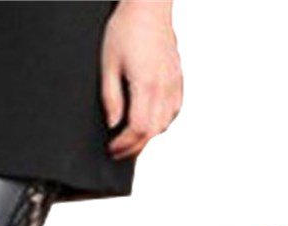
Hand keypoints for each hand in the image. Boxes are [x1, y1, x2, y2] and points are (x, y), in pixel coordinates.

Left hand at [101, 1, 181, 160]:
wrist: (149, 8)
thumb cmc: (127, 28)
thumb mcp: (109, 63)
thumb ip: (111, 97)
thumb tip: (113, 124)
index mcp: (146, 85)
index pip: (138, 129)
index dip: (124, 145)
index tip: (112, 149)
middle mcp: (164, 89)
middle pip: (152, 132)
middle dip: (134, 147)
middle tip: (119, 151)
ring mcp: (174, 86)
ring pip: (164, 125)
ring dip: (147, 136)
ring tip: (132, 138)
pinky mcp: (178, 82)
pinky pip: (173, 113)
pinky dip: (160, 123)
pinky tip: (149, 121)